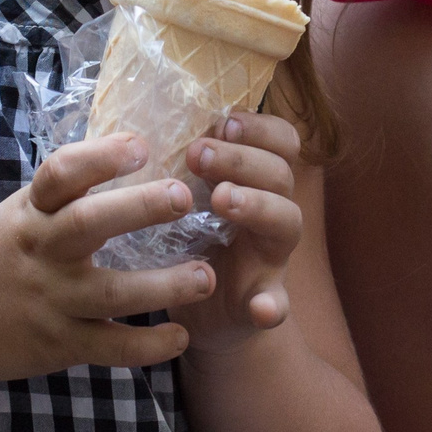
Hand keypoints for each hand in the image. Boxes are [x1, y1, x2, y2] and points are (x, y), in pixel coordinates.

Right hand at [0, 133, 210, 378]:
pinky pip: (110, 347)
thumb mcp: (18, 214)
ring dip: (163, 286)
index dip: (100, 156)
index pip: (60, 173)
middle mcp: (41, 252)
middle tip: (185, 195)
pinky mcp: (60, 344)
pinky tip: (181, 336)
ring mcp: (51, 301)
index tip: (141, 145)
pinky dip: (148, 345)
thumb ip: (63, 193)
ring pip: (111, 294)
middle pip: (89, 224)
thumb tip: (129, 149)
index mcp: (30, 213)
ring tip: (206, 277)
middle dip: (139, 208)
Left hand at [175, 112, 302, 358]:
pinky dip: (272, 305)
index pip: (281, 141)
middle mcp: (272, 212)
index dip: (259, 127)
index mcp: (257, 181)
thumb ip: (185, 164)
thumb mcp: (189, 196)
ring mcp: (272, 257)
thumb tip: (144, 121)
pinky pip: (277, 304)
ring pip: (287, 222)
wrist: (200, 311)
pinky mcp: (262, 301)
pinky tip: (260, 308)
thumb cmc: (191, 240)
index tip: (222, 121)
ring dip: (259, 206)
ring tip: (222, 200)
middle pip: (280, 173)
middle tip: (197, 155)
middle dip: (241, 159)